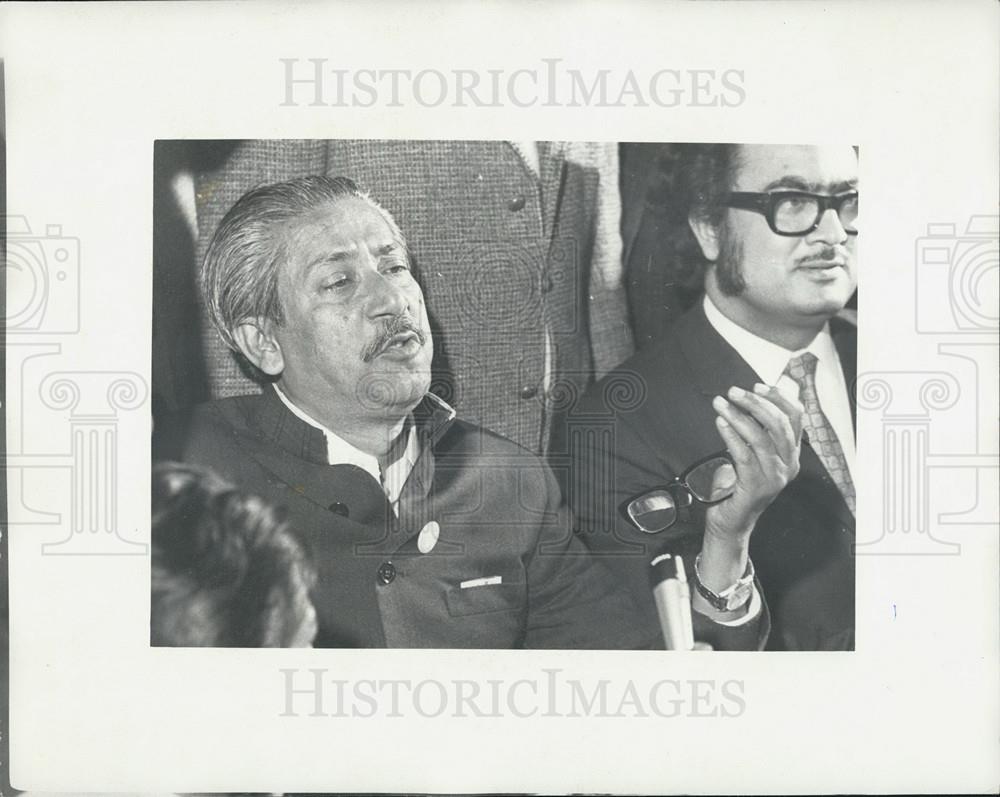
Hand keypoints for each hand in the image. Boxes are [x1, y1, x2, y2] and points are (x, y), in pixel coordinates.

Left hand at [706, 383, 802, 543]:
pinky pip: (744, 454)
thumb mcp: (755, 454)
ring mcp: (774, 477)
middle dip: (755, 403)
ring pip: (761, 437)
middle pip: (779, 424)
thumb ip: (758, 431)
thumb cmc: (739, 483)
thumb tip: (750, 398)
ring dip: (739, 416)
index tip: (757, 386)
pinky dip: (731, 435)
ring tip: (721, 404)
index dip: (778, 398)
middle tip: (733, 392)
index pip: (796, 417)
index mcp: (792, 455)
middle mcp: (789, 465)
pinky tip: (721, 422)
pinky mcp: (755, 486)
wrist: (732, 520)